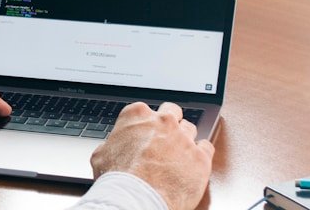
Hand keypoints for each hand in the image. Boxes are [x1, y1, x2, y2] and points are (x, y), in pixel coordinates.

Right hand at [90, 102, 214, 209]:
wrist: (136, 198)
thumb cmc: (118, 180)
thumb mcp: (101, 156)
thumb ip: (112, 144)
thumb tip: (111, 148)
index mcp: (137, 115)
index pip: (144, 110)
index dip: (144, 123)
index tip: (144, 132)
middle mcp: (163, 121)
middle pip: (172, 112)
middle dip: (169, 122)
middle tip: (164, 137)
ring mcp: (184, 137)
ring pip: (190, 129)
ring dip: (185, 139)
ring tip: (178, 155)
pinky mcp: (201, 157)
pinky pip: (207, 147)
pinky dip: (202, 154)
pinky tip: (194, 161)